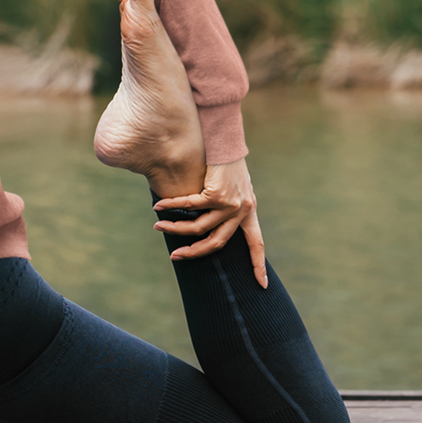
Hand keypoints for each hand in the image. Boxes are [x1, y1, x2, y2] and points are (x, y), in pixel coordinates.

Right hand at [153, 157, 267, 288]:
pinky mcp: (216, 193)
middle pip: (218, 243)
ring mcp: (230, 203)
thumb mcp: (233, 183)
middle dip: (195, 253)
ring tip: (159, 226)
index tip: (262, 285)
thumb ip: (225, 201)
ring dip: (176, 229)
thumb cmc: (225, 157)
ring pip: (199, 227)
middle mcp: (242, 209)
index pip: (256, 242)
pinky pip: (189, 206)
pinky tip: (159, 207)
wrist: (225, 136)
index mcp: (249, 210)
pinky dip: (172, 206)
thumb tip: (205, 216)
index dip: (258, 264)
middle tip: (176, 257)